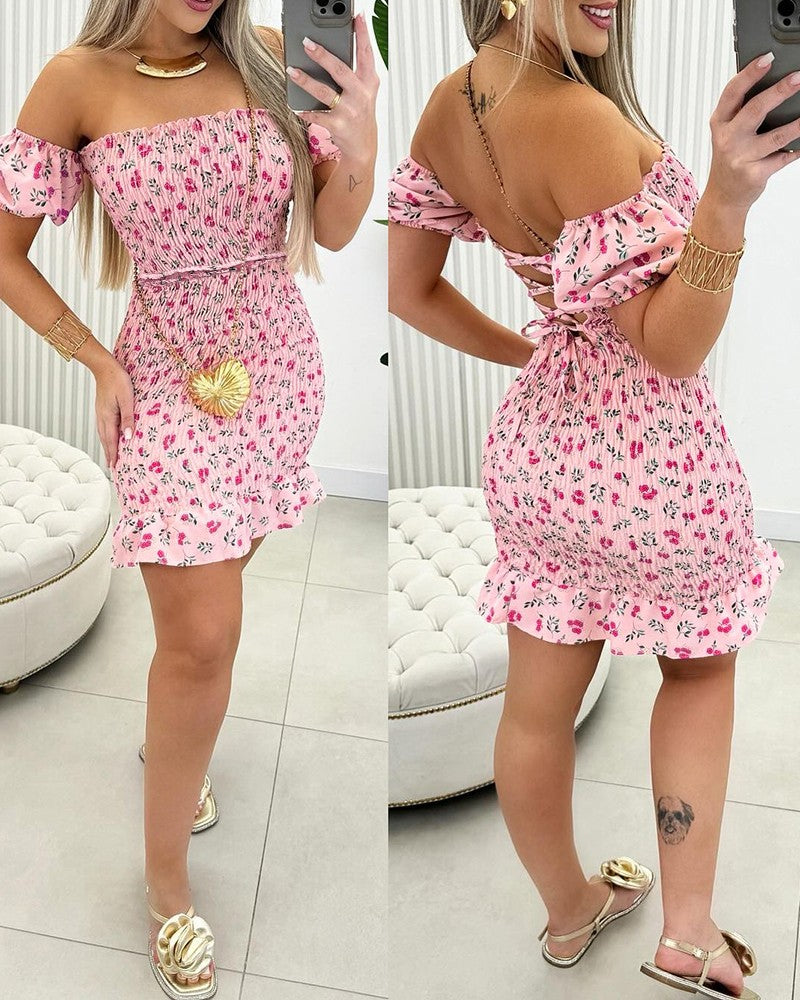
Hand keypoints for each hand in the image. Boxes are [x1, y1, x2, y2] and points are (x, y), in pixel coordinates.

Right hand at [93, 359, 134, 468]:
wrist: (104, 367)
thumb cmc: (118, 380)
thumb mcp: (127, 399)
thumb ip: (128, 418)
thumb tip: (128, 437)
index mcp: (108, 417)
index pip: (111, 441)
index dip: (113, 455)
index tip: (114, 468)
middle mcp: (102, 417)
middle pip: (105, 440)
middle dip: (109, 454)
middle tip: (112, 468)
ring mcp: (100, 413)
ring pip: (103, 434)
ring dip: (107, 447)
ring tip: (110, 457)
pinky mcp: (102, 409)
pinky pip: (103, 427)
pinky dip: (106, 437)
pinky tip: (109, 438)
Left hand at [286, 10, 378, 161]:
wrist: (363, 147)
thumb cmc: (360, 114)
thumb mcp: (364, 92)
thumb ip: (354, 73)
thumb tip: (330, 52)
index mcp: (369, 83)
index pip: (366, 54)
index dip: (362, 35)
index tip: (357, 17)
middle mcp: (361, 95)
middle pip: (340, 70)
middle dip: (323, 55)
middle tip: (306, 43)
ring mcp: (350, 111)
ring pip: (324, 92)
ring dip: (306, 81)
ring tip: (291, 70)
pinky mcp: (338, 126)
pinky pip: (317, 115)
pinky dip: (306, 111)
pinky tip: (296, 107)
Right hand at [708, 51, 799, 210]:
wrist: (724, 195)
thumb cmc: (731, 158)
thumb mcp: (728, 132)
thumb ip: (743, 109)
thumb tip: (776, 83)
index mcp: (720, 122)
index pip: (733, 92)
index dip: (750, 73)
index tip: (767, 58)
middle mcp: (727, 139)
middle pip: (755, 110)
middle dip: (779, 91)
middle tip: (798, 78)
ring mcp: (740, 158)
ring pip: (775, 137)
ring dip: (796, 125)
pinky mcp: (754, 174)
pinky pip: (783, 158)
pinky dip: (796, 150)